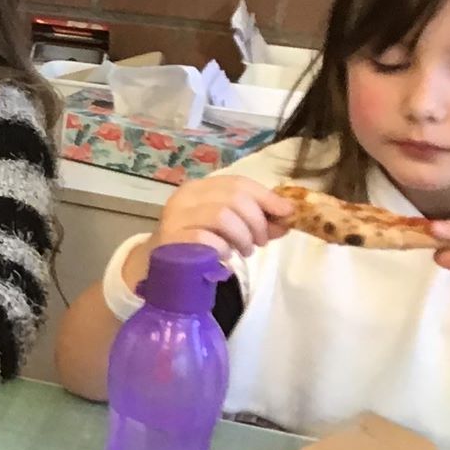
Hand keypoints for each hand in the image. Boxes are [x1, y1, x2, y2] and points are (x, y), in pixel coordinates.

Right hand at [152, 174, 294, 260]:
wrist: (161, 266)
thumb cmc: (199, 243)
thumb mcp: (229, 226)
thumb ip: (256, 219)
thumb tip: (288, 215)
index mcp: (199, 188)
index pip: (238, 183)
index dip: (266, 197)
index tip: (287, 213)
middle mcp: (184, 197)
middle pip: (233, 198)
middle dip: (256, 221)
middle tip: (261, 241)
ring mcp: (176, 218)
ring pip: (222, 216)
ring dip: (242, 236)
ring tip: (245, 250)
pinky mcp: (172, 240)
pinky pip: (207, 239)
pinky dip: (224, 249)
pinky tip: (225, 256)